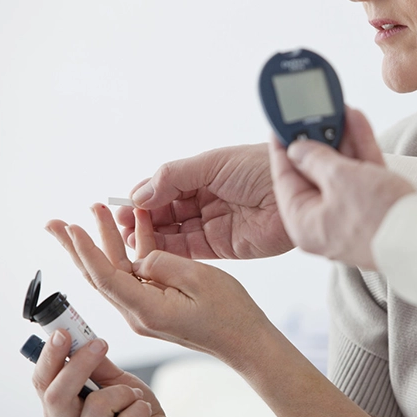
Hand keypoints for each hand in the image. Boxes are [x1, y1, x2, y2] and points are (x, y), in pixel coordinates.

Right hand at [31, 330, 189, 416]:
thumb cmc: (136, 414)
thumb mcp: (117, 382)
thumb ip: (98, 365)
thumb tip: (82, 336)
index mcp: (64, 411)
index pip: (43, 384)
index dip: (50, 357)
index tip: (63, 332)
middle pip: (56, 397)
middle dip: (78, 365)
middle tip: (100, 345)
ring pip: (97, 406)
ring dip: (123, 392)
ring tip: (134, 396)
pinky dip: (140, 408)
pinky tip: (144, 413)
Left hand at [45, 204, 271, 366]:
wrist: (245, 341)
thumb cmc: (230, 313)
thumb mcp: (200, 279)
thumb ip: (164, 263)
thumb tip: (139, 256)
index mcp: (146, 309)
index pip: (105, 276)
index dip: (86, 250)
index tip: (71, 227)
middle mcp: (138, 313)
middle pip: (98, 275)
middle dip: (75, 246)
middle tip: (54, 223)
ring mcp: (145, 310)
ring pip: (115, 272)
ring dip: (103, 242)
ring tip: (92, 213)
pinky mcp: (155, 305)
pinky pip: (136, 275)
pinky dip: (130, 250)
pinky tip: (129, 228)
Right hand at [116, 144, 292, 259]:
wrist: (297, 188)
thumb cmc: (260, 166)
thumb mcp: (212, 164)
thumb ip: (174, 177)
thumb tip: (138, 194)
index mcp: (202, 175)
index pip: (163, 188)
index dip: (142, 198)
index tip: (119, 206)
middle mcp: (206, 200)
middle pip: (165, 213)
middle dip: (141, 220)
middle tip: (118, 226)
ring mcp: (214, 224)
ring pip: (174, 234)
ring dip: (150, 237)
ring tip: (128, 239)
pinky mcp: (224, 246)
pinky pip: (191, 251)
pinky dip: (169, 252)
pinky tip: (150, 251)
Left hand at [268, 107, 414, 269]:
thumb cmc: (378, 219)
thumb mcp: (339, 179)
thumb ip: (316, 159)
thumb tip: (298, 150)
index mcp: (304, 223)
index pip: (285, 179)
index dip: (283, 148)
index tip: (281, 125)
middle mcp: (324, 223)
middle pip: (314, 174)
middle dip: (318, 140)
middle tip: (314, 113)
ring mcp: (351, 217)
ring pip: (341, 172)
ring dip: (342, 140)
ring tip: (338, 110)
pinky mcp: (375, 210)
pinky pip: (361, 175)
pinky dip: (360, 150)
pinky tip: (357, 122)